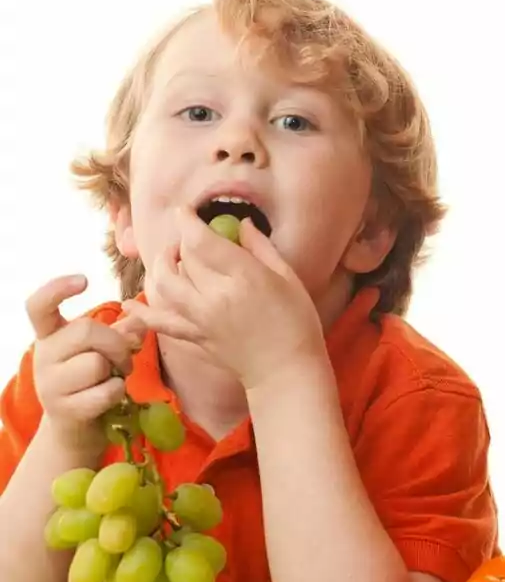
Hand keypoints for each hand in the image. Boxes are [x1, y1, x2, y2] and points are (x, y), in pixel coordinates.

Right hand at [27, 275, 145, 452]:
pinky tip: (112, 395)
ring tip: (114, 377)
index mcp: (49, 336)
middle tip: (124, 358)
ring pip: (96, 363)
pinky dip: (118, 392)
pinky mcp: (64, 409)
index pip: (38, 306)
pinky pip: (105, 392)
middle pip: (85, 331)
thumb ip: (121, 331)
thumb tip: (140, 320)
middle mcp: (43, 356)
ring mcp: (49, 384)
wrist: (75, 429)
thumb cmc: (91, 381)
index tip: (84, 280)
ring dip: (118, 370)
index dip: (57, 289)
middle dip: (116, 343)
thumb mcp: (103, 351)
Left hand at [122, 207, 327, 390]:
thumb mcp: (289, 278)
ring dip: (161, 266)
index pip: (201, 240)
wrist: (286, 370)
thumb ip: (261, 248)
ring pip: (164, 284)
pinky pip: (160, 322)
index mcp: (243, 277)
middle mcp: (216, 295)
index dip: (187, 220)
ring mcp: (201, 318)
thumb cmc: (297, 322)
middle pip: (183, 258)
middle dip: (183, 242)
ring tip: (171, 259)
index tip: (186, 211)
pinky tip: (129, 304)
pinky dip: (142, 313)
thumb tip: (242, 224)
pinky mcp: (194, 337)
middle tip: (192, 237)